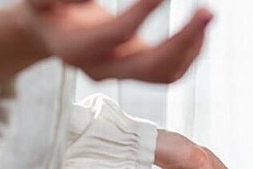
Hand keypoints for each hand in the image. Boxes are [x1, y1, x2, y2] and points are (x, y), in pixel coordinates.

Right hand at [25, 0, 211, 82]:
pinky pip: (169, 73)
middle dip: (183, 39)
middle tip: (208, 11)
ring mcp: (119, 75)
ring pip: (166, 75)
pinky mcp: (134, 73)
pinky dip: (189, 53)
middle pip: (151, 66)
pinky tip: (198, 29)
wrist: (45, 32)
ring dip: (192, 48)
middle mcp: (100, 69)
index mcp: (76, 49)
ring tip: (206, 15)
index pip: (117, 34)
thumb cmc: (44, 8)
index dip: (142, 13)